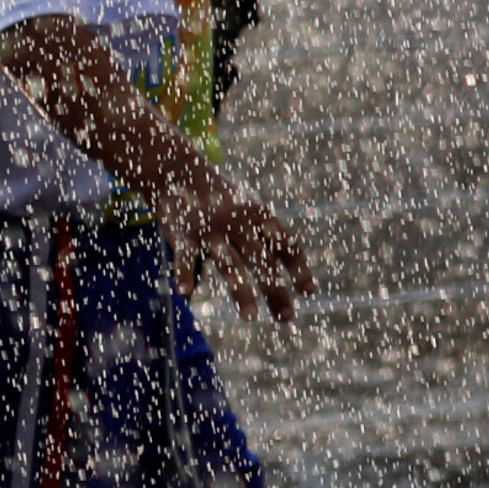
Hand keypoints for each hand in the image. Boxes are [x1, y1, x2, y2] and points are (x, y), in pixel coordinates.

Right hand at [168, 169, 316, 324]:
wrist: (179, 169)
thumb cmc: (223, 197)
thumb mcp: (250, 210)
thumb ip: (267, 239)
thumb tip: (277, 266)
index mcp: (261, 216)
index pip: (287, 245)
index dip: (299, 269)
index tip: (310, 293)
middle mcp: (240, 223)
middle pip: (262, 261)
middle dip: (275, 290)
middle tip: (286, 318)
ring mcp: (211, 230)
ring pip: (230, 265)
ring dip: (242, 292)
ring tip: (252, 317)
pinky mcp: (183, 235)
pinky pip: (185, 258)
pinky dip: (185, 275)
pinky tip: (187, 294)